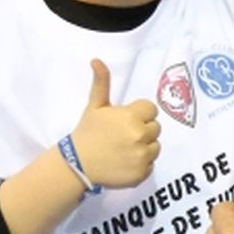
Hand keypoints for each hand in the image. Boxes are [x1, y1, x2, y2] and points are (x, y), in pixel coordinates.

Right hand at [70, 59, 160, 188]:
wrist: (78, 164)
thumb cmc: (87, 133)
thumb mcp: (95, 106)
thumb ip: (101, 83)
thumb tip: (97, 60)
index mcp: (132, 117)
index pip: (151, 110)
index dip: (139, 114)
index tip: (125, 120)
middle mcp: (140, 136)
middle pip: (155, 128)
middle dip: (142, 129)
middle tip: (123, 135)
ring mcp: (142, 156)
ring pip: (155, 146)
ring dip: (144, 147)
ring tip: (124, 149)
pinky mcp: (142, 173)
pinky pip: (151, 164)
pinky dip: (141, 164)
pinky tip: (125, 162)